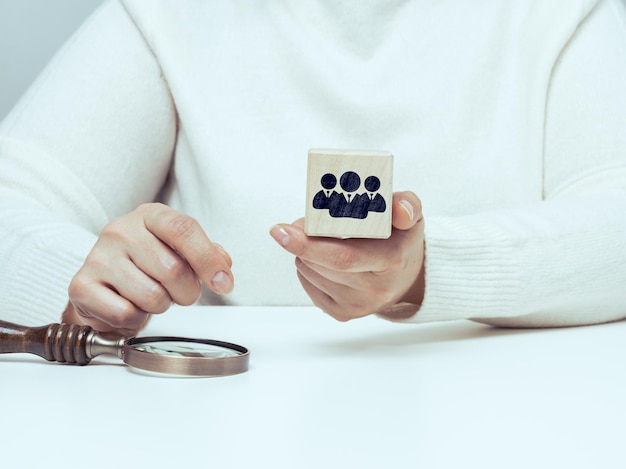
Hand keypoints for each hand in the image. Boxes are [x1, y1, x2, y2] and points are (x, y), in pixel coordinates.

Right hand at [62, 203, 233, 333]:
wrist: (104, 283)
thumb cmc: (147, 264)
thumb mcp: (180, 250)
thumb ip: (208, 255)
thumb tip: (222, 269)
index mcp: (150, 216)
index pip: (184, 229)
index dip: (208, 260)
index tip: (224, 284)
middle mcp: (121, 230)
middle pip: (173, 269)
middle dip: (186, 292)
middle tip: (178, 293)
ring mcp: (98, 256)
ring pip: (152, 296)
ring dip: (160, 306)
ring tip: (150, 296)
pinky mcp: (81, 286)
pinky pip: (126, 314)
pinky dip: (135, 319)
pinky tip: (129, 306)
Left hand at [270, 191, 423, 320]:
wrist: (405, 278)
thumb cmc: (400, 242)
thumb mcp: (411, 217)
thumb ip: (407, 205)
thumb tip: (399, 209)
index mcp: (391, 262)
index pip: (344, 257)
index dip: (309, 244)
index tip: (283, 229)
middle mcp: (375, 289)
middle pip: (321, 264)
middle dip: (300, 242)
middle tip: (290, 226)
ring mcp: (357, 306)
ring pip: (310, 271)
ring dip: (304, 251)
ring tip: (320, 238)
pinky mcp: (342, 314)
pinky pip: (308, 283)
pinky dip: (307, 265)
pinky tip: (322, 258)